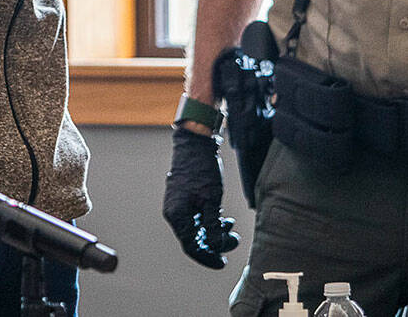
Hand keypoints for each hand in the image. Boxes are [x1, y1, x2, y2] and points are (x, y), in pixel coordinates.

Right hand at [163, 124, 240, 268]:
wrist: (194, 145)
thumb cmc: (202, 170)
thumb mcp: (212, 200)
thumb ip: (213, 226)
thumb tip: (215, 248)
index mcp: (177, 215)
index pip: (191, 247)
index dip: (208, 257)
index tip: (223, 263)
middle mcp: (173, 213)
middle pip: (194, 239)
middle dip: (215, 242)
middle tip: (234, 239)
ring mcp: (177, 206)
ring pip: (196, 229)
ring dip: (214, 231)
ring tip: (231, 225)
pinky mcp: (182, 200)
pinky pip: (195, 219)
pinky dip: (209, 221)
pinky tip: (223, 217)